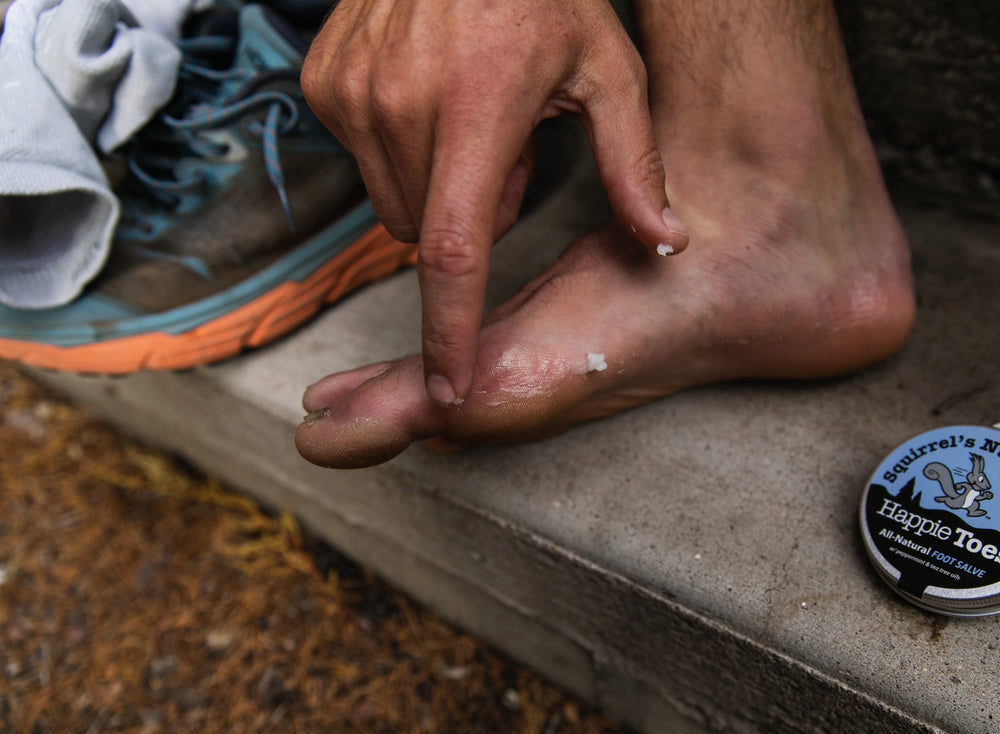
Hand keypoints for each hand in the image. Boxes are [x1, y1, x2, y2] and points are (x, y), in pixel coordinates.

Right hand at [301, 0, 689, 404]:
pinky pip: (363, 160)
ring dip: (435, 187)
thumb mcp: (609, 69)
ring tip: (472, 114)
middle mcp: (398, 105)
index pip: (451, 253)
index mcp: (475, 110)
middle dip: (470, 221)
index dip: (450, 332)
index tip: (451, 390)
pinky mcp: (323, 81)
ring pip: (392, 205)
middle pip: (427, 237)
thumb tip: (668, 244)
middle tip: (509, 148)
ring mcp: (350, 91)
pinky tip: (433, 95)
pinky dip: (400, 151)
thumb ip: (635, 165)